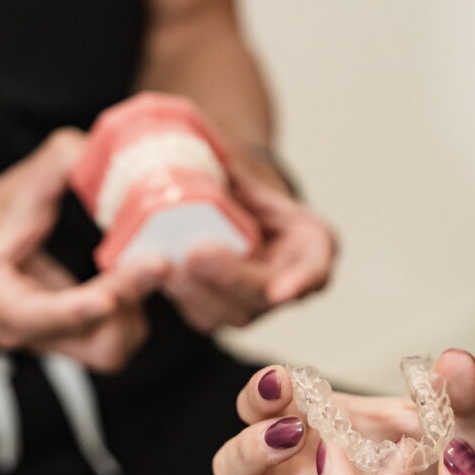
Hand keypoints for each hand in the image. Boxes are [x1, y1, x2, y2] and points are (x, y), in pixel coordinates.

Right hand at [0, 128, 169, 371]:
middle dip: (125, 298)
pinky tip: (135, 277)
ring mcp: (48, 344)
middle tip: (159, 260)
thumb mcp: (12, 186)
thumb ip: (57, 164)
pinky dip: (133, 314)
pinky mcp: (70, 344)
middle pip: (86, 339)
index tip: (109, 299)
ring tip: (144, 263)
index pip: (33, 316)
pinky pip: (114, 343)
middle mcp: (20, 332)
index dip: (74, 309)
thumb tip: (106, 148)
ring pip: (108, 350)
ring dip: (135, 309)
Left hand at [163, 165, 335, 332]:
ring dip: (196, 290)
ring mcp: (256, 307)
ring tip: (168, 264)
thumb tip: (207, 159)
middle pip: (262, 296)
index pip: (314, 271)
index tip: (279, 292)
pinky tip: (159, 272)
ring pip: (230, 313)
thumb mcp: (256, 186)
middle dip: (229, 277)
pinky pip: (203, 315)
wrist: (239, 227)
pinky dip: (179, 294)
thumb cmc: (254, 205)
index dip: (299, 283)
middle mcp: (290, 286)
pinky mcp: (223, 315)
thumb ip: (237, 181)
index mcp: (312, 249)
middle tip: (197, 252)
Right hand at [212, 349, 474, 474]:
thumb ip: (465, 389)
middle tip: (292, 440)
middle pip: (231, 466)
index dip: (259, 394)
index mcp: (316, 424)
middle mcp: (296, 474)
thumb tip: (456, 362)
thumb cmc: (459, 458)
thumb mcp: (467, 420)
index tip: (284, 384)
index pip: (260, 404)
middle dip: (251, 451)